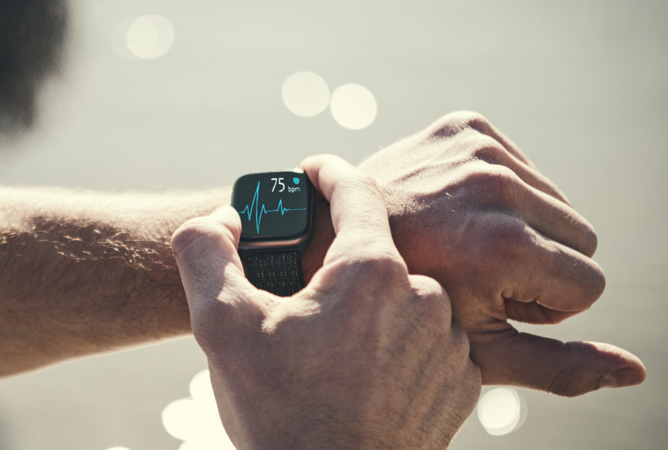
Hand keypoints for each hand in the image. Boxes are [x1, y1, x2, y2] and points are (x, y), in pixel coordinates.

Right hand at [172, 156, 480, 449]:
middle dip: (338, 265)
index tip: (313, 169)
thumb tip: (221, 219)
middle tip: (301, 299)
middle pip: (375, 254)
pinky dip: (397, 345)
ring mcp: (449, 344)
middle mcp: (424, 298)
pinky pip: (427, 341)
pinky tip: (363, 373)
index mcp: (370, 272)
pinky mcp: (461, 383)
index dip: (329, 172)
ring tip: (330, 349)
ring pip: (403, 299)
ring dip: (369, 309)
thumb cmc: (281, 415)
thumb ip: (206, 251)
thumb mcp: (221, 325)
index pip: (356, 191)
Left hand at [354, 111, 644, 395]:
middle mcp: (497, 188)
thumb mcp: (479, 349)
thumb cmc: (402, 306)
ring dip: (524, 226)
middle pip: (582, 237)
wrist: (328, 238)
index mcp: (504, 246)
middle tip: (475, 270)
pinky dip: (503, 194)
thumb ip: (561, 367)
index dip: (543, 302)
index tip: (491, 297)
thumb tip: (635, 371)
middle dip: (540, 263)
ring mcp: (478, 150)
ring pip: (558, 202)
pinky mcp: (465, 125)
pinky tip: (457, 210)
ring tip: (462, 240)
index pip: (589, 284)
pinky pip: (526, 168)